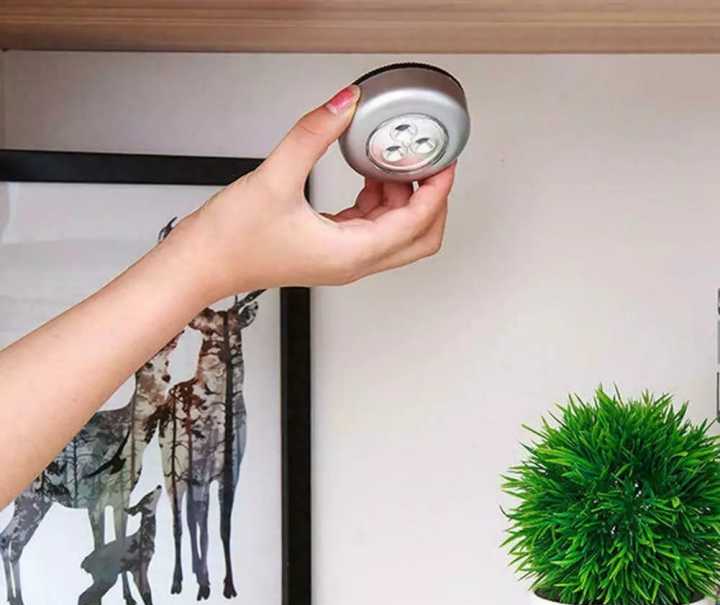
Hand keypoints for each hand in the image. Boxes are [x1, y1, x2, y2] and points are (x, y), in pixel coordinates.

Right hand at [170, 84, 456, 303]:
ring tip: (390, 162)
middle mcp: (353, 262)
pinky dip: (379, 203)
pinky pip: (371, 228)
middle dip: (430, 201)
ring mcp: (342, 259)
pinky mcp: (329, 251)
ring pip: (396, 234)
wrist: (202, 264)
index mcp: (351, 253)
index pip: (417, 224)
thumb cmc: (231, 240)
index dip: (438, 190)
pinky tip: (367, 176)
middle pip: (419, 239)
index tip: (446, 162)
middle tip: (428, 165)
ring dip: (403, 199)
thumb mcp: (274, 177)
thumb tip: (345, 104)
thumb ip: (313, 134)